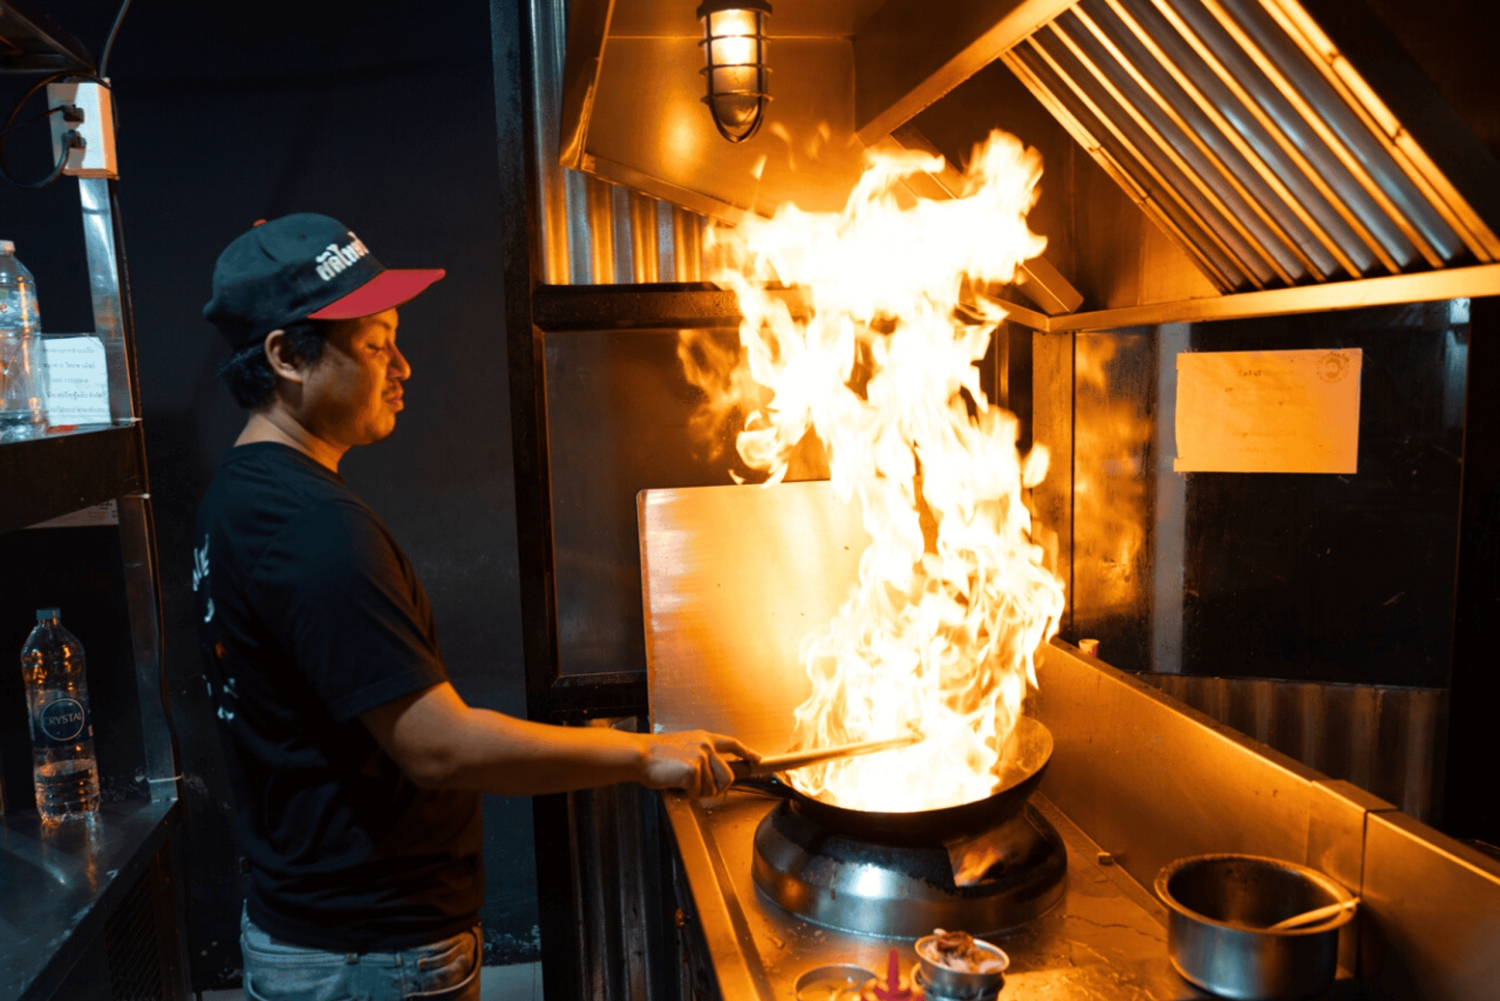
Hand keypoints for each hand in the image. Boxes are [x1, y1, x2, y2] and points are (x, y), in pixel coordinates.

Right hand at [639, 730, 758, 797]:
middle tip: (697, 787)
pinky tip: (675, 783)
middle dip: (717, 788)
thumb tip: (711, 773)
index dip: (746, 752)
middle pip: (728, 776)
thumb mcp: (683, 747)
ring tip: (680, 780)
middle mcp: (706, 746)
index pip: (732, 744)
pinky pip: (697, 792)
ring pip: (712, 788)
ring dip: (697, 791)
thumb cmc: (656, 755)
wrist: (640, 755)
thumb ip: (700, 755)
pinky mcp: (694, 770)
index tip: (756, 759)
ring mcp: (701, 757)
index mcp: (704, 738)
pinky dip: (685, 793)